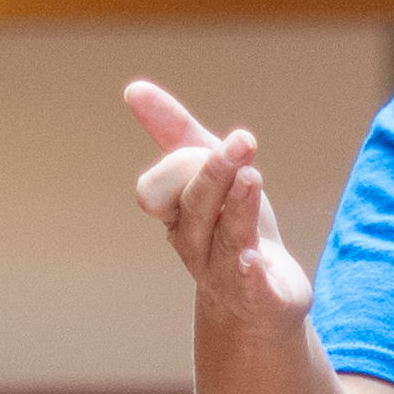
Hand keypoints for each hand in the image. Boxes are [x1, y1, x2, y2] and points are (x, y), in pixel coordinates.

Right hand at [125, 77, 311, 336]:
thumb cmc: (233, 229)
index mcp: (177, 213)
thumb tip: (133, 89)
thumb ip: (176, 134)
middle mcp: (195, 243)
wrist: (260, 304)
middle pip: (197, 205)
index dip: (187, 162)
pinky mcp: (260, 296)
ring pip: (227, 237)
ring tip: (252, 177)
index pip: (163, 185)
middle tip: (242, 141)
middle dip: (215, 173)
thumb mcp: (209, 176)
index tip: (223, 141)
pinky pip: (249, 286)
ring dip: (239, 207)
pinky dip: (250, 273)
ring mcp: (225, 272)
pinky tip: (256, 259)